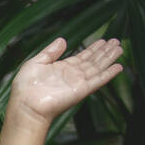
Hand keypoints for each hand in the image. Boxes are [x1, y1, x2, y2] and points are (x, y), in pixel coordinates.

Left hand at [8, 36, 123, 126]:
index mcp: (61, 68)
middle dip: (104, 51)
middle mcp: (71, 75)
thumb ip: (50, 52)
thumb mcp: (35, 63)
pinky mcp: (81, 90)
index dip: (93, 49)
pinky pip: (98, 80)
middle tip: (116, 41)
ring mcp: (77, 83)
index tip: (103, 40)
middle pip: (92, 61)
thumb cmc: (25, 87)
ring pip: (98, 68)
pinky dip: (109, 74)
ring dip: (109, 58)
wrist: (26, 105)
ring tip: (120, 48)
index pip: (81, 57)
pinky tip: (118, 66)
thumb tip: (63, 40)